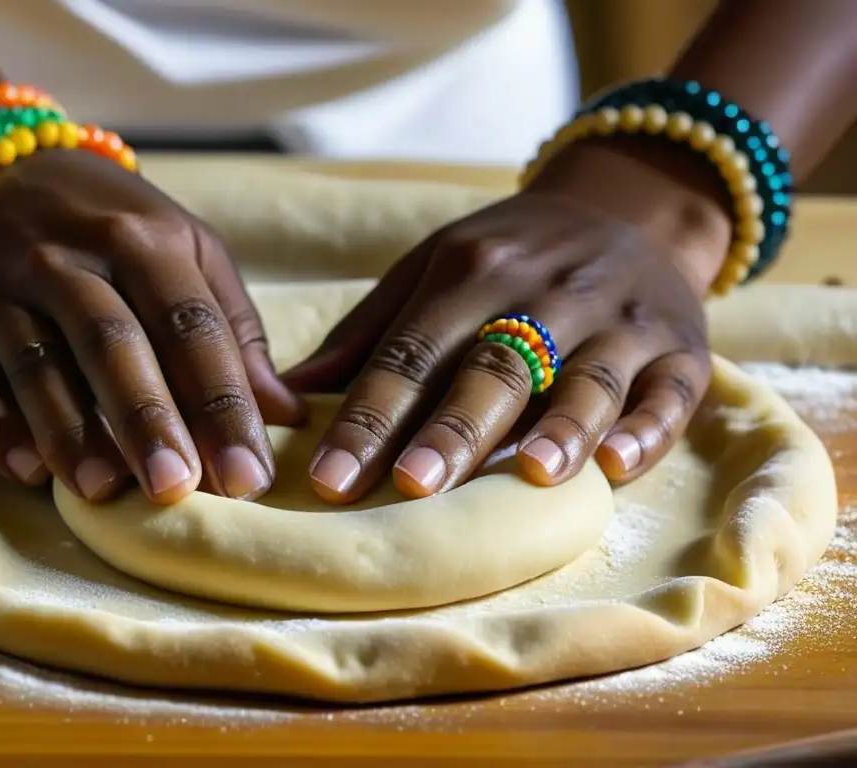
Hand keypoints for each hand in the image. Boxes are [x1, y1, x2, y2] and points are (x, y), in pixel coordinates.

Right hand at [0, 149, 303, 504]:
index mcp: (142, 239)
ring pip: (36, 366)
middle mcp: (65, 259)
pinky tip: (29, 471)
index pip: (191, 328)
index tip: (249, 476)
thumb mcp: (187, 250)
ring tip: (106, 490)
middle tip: (178, 489)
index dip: (223, 404)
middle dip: (147, 420)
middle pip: (113, 345)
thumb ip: (233, 329)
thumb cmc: (115, 231)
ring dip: (70, 432)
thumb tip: (284, 414)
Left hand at [283, 140, 732, 501]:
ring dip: (559, 426)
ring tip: (527, 474)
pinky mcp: (681, 347)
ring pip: (587, 378)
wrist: (631, 207)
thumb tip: (287, 394)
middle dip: (454, 428)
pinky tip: (618, 465)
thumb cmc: (513, 253)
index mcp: (473, 268)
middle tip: (411, 486)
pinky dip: (647, 428)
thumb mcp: (436, 265)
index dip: (369, 415)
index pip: (412, 351)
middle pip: (495, 367)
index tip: (328, 478)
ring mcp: (620, 318)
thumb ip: (368, 330)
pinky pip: (671, 392)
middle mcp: (547, 291)